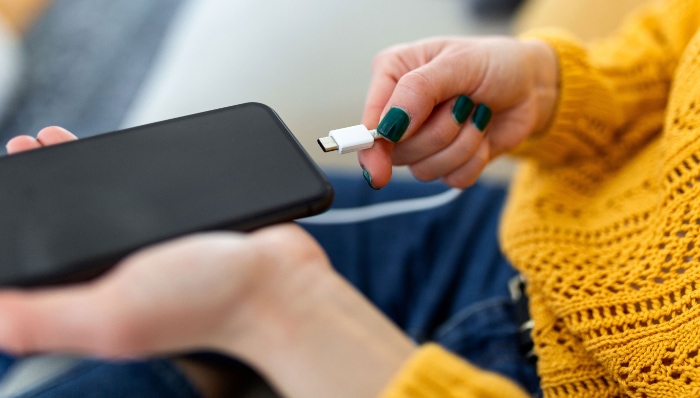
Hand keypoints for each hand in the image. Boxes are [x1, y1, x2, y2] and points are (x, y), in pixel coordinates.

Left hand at [1, 127, 415, 397]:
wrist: (280, 279)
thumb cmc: (209, 303)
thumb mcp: (113, 314)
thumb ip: (42, 318)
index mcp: (95, 295)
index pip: (38, 258)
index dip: (17, 219)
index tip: (6, 180)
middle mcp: (122, 273)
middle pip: (69, 226)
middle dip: (43, 185)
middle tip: (28, 149)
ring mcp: (155, 249)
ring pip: (110, 204)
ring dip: (82, 170)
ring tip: (58, 140)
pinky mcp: (187, 227)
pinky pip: (151, 194)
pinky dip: (134, 172)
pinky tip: (128, 155)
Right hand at [359, 36, 557, 187]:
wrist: (531, 84)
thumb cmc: (493, 62)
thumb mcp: (458, 63)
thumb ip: (418, 90)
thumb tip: (388, 126)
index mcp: (393, 77)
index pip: (369, 122)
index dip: (372, 149)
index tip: (379, 170)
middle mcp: (401, 112)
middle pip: (400, 152)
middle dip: (440, 132)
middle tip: (463, 103)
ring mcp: (423, 141)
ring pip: (425, 170)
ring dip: (462, 144)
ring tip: (476, 113)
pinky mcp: (447, 162)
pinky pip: (452, 179)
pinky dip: (475, 158)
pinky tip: (482, 133)